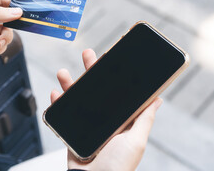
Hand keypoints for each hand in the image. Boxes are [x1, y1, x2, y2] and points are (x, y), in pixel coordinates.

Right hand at [50, 49, 162, 170]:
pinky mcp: (72, 134)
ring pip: (77, 100)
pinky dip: (57, 104)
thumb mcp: (136, 141)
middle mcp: (103, 122)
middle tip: (88, 54)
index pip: (117, 92)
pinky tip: (56, 94)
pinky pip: (62, 116)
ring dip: (70, 85)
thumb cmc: (117, 168)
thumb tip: (157, 99)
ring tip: (64, 73)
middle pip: (96, 91)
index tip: (110, 58)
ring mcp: (86, 127)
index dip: (113, 75)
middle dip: (91, 72)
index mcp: (120, 122)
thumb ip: (144, 119)